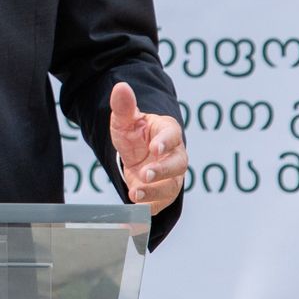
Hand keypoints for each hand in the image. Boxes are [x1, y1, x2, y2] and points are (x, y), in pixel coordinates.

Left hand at [108, 81, 184, 213]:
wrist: (137, 156)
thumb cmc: (135, 135)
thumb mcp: (125, 120)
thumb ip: (124, 106)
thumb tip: (120, 87)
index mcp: (168, 132)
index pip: (172, 135)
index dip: (166, 142)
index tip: (155, 147)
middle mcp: (175, 156)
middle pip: (177, 164)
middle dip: (162, 171)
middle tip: (145, 174)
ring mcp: (171, 177)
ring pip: (170, 187)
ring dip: (154, 192)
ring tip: (135, 193)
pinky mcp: (163, 195)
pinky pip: (160, 204)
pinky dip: (149, 209)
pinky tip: (135, 211)